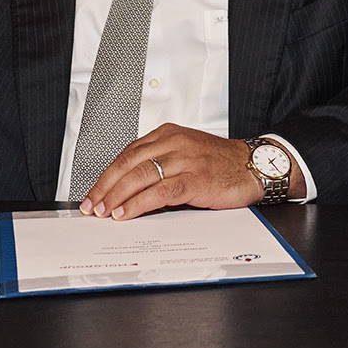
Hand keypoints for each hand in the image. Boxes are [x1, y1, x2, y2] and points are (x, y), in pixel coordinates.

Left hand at [80, 125, 300, 218]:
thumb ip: (160, 165)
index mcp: (168, 134)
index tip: (95, 192)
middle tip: (92, 206)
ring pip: (139, 177)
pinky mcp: (195, 179)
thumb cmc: (222, 163)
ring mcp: (184, 160)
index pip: (127, 154)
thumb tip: (130, 189)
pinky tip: (127, 213)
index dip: (107, 175)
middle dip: (105, 187)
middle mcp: (173, 143)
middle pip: (127, 164)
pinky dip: (138, 204)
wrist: (255, 165)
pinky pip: (159, 192)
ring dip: (116, 197)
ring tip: (104, 213)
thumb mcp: (187, 154)